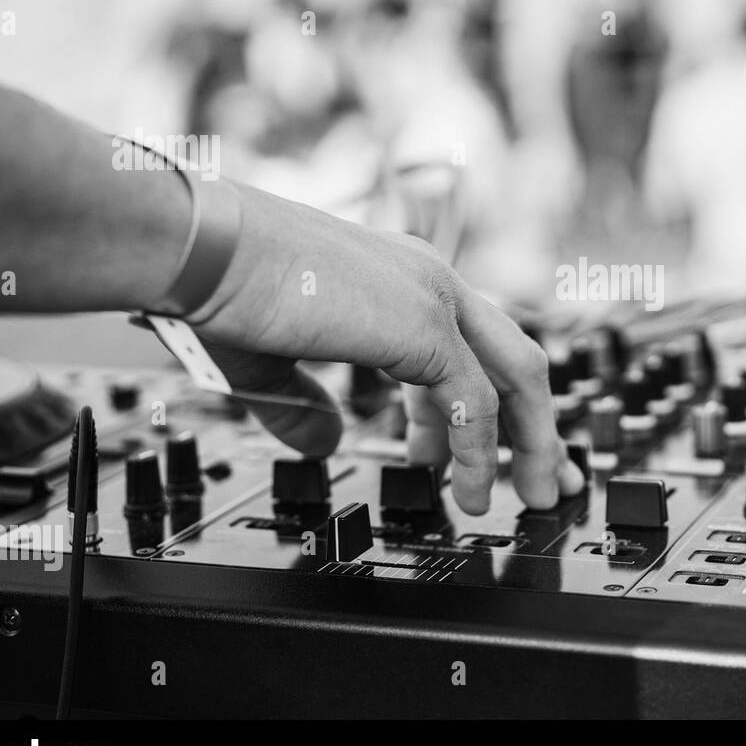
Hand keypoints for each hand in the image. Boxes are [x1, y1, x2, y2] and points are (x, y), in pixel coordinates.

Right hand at [181, 181, 583, 513]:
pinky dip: (479, 454)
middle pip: (513, 361)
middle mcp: (429, 282)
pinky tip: (469, 493)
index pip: (466, 350)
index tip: (474, 458)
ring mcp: (434, 299)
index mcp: (398, 281)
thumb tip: (327, 443)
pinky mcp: (425, 326)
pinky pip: (475, 404)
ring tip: (532, 496)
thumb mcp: (270, 364)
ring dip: (529, 443)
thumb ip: (305, 406)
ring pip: (516, 379)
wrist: (199, 249)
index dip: (476, 410)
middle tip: (546, 478)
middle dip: (536, 425)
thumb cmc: (218, 289)